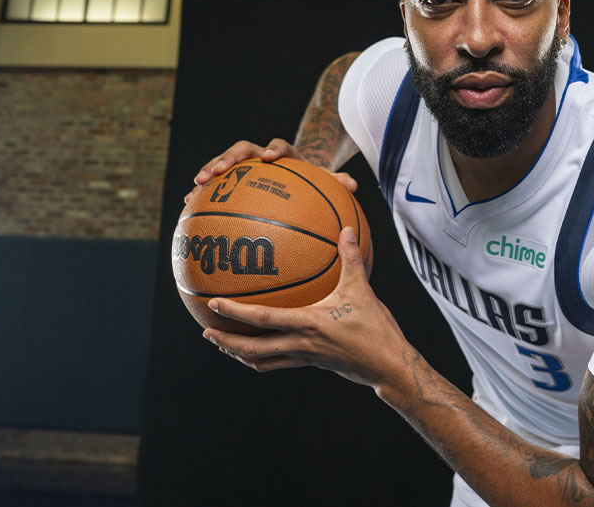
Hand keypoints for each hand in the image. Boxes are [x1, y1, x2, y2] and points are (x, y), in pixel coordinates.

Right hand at [185, 137, 357, 202]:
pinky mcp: (231, 179)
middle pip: (242, 149)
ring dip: (209, 170)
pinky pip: (214, 182)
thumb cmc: (311, 182)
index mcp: (284, 155)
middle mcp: (261, 157)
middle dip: (229, 158)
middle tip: (219, 171)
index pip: (279, 146)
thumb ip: (336, 181)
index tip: (269, 157)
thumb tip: (354, 185)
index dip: (274, 149)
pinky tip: (188, 203)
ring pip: (223, 162)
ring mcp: (244, 167)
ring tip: (196, 184)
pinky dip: (202, 191)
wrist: (296, 177)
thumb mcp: (324, 181)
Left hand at [201, 227, 408, 390]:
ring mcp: (304, 357)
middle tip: (206, 331)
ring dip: (239, 354)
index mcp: (307, 323)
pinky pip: (278, 362)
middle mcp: (300, 343)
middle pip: (252, 349)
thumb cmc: (376, 328)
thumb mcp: (363, 289)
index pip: (262, 318)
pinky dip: (262, 357)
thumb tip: (346, 229)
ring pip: (261, 361)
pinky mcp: (311, 363)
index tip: (213, 303)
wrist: (388, 365)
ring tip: (223, 344)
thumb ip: (351, 258)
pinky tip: (259, 348)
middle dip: (226, 342)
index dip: (235, 312)